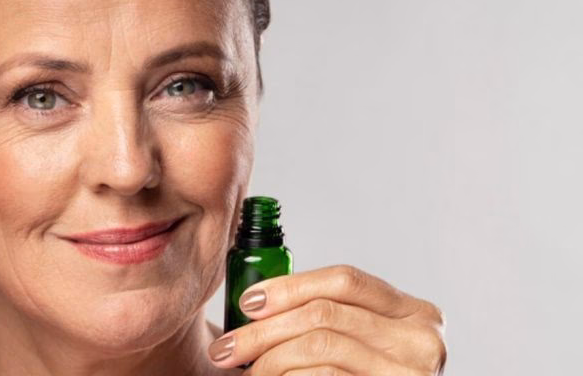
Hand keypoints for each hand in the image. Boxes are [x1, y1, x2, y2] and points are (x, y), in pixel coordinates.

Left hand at [208, 264, 446, 374]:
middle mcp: (422, 342)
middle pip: (325, 314)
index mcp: (416, 314)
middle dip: (264, 330)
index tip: (247, 302)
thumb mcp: (367, 346)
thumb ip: (335, 322)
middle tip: (225, 348)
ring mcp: (409, 374)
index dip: (289, 287)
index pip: (344, 280)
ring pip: (320, 347)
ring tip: (247, 373)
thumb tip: (258, 306)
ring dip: (270, 360)